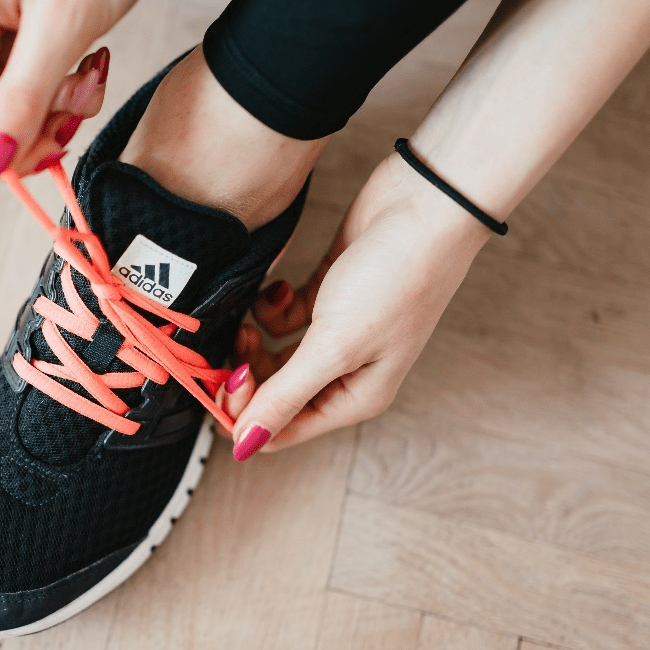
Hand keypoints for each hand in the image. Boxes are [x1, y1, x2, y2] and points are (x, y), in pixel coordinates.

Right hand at [0, 0, 182, 175]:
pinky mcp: (14, 29)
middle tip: (81, 101)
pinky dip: (62, 90)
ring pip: (6, 109)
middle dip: (33, 128)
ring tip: (93, 72)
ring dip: (54, 109)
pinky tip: (89, 61)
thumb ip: (24, 99)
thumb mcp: (65, 25)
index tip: (52, 145)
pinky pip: (27, 87)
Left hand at [221, 153, 490, 456]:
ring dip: (254, 341)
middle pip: (274, 395)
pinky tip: (280, 288)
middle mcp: (346, 372)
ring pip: (273, 357)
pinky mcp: (326, 296)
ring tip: (252, 319)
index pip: (282, 430)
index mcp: (355, 397)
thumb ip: (286, 396)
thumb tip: (246, 445)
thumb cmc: (397, 278)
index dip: (245, 414)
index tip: (223, 381)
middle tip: (235, 344)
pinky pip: (283, 319)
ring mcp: (336, 333)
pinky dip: (271, 307)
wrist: (426, 205)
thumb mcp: (335, 347)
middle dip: (246, 375)